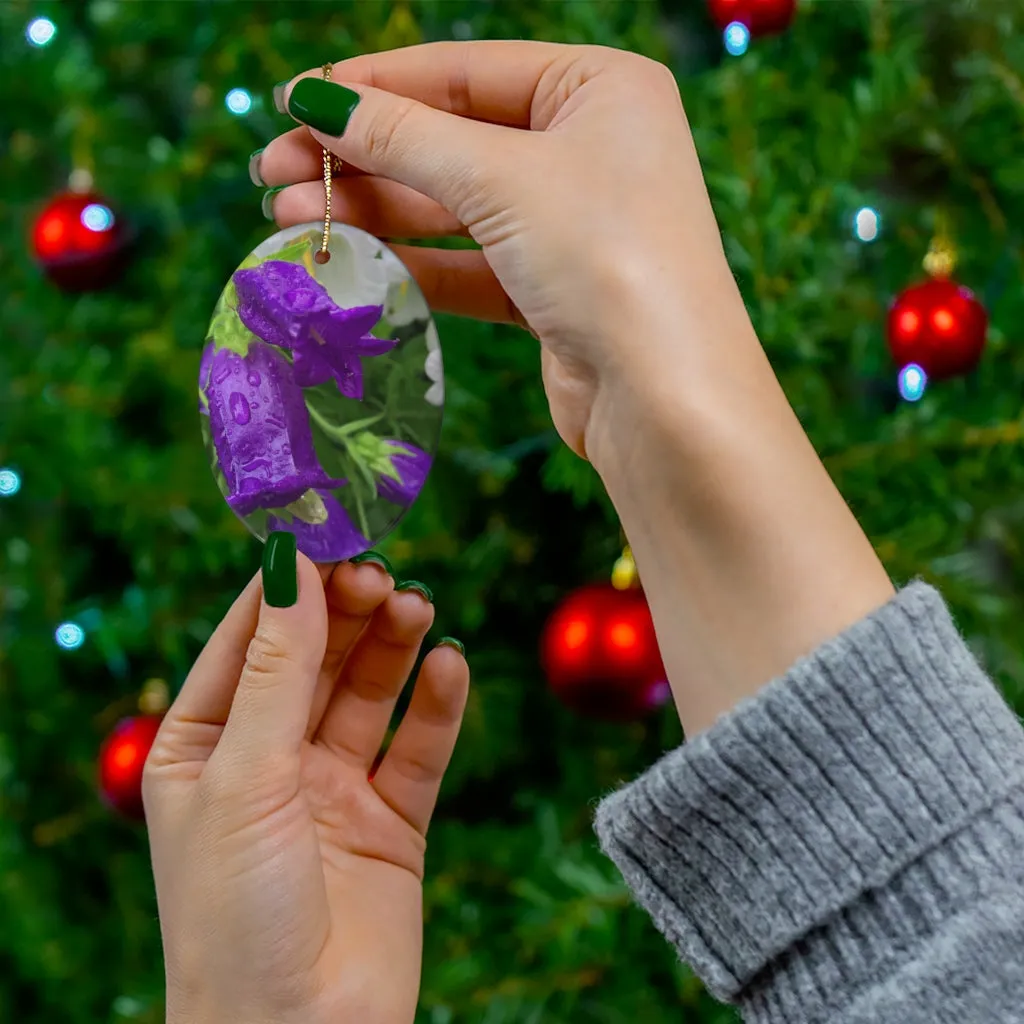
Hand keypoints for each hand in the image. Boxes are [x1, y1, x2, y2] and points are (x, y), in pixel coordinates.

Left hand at [144, 552, 468, 1023]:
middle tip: (383, 573)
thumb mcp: (245, 776)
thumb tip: (289, 564)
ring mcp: (332, 789)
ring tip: (418, 608)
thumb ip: (277, 669)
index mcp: (204, 746)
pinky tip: (450, 665)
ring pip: (369, 693)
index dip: (288, 586)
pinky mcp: (391, 821)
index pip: (248, 641)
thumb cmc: (235, 916)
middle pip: (316, 658)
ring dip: (394, 646)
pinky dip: (437, 705)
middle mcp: (269, 760)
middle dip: (348, 612)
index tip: (327, 531)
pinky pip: (418, 748)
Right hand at [256, 41, 746, 466]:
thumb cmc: (606, 258)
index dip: (373, 86)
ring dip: (373, 211)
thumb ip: (404, 137)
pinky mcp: (554, 290)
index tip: (293, 101)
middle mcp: (590, 148)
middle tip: (272, 172)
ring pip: (454, 205)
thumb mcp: (500, 178)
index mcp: (600, 88)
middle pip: (451, 139)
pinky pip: (470, 263)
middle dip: (361, 156)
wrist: (665, 398)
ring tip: (288, 218)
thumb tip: (316, 100)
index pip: (464, 71)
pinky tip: (349, 260)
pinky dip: (411, 262)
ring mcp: (573, 224)